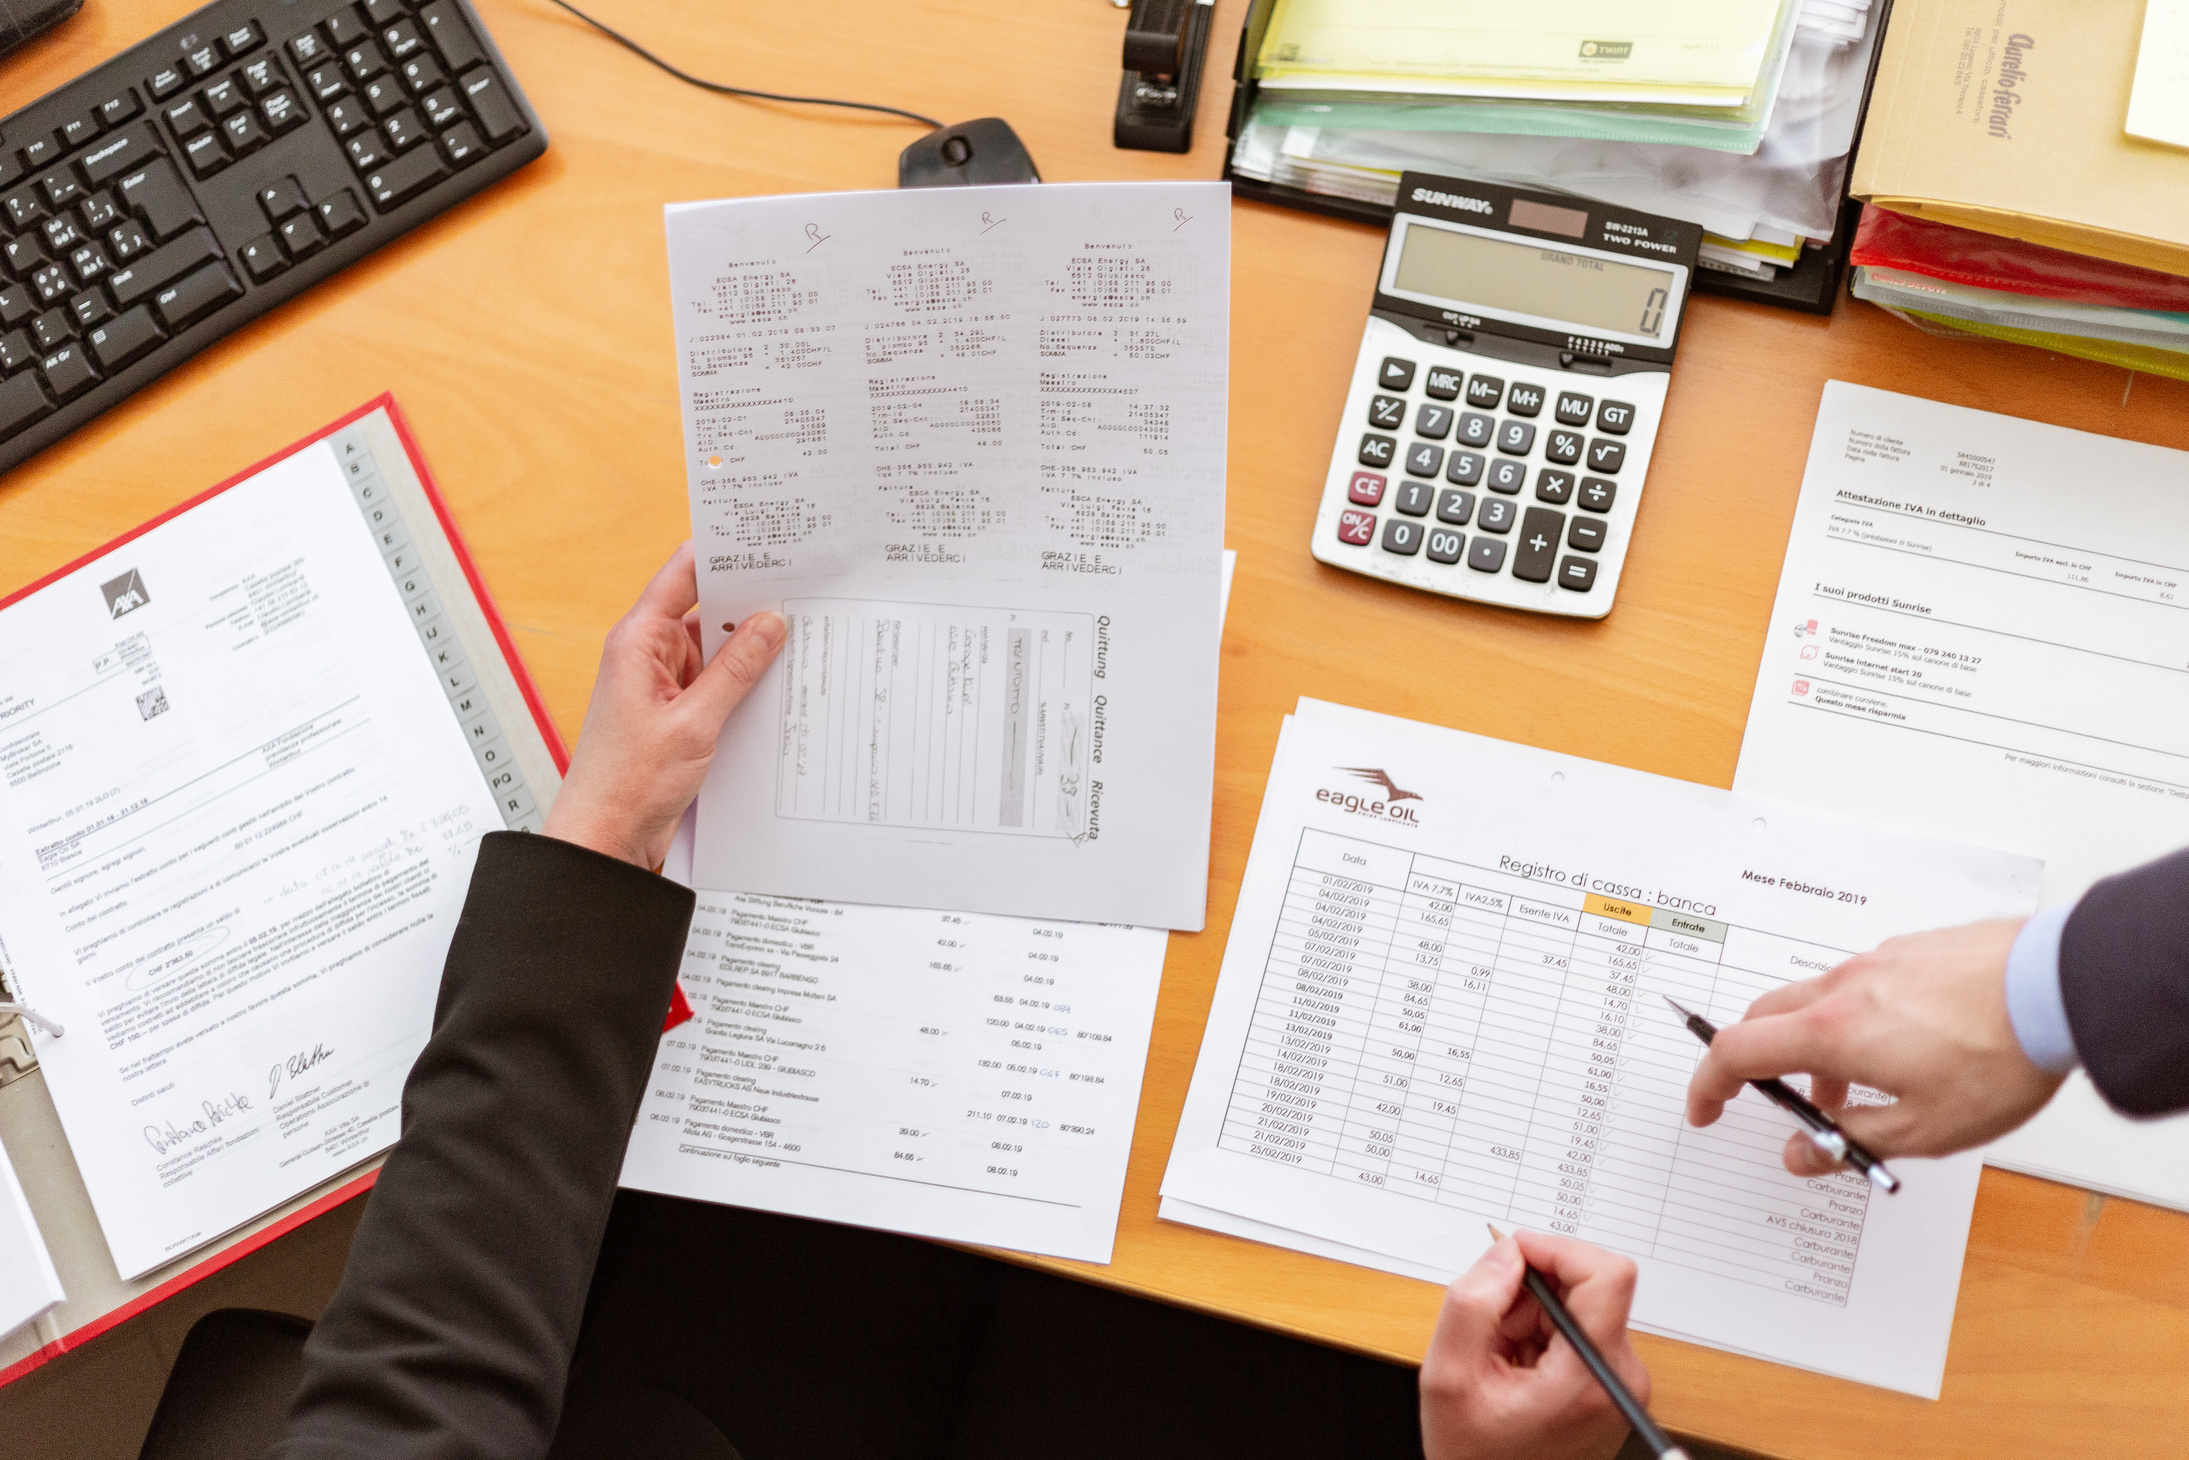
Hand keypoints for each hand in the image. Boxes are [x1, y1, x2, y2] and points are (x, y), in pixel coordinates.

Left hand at [542, 543, 783, 868]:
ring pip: (718, 648)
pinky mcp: (679, 713)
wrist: (606, 839)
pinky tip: (779, 683)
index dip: (724, 552)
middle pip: (706, 608)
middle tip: (803, 590)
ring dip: (752, 648)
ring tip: (802, 636)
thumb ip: (735, 670)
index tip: (766, 540)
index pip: (684, 574)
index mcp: (638, 641)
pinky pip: (719, 682)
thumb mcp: (693, 723)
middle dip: (751, 601)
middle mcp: (650, 655)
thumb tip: (770, 623)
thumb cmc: (628, 783)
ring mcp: (665, 684)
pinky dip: (745, 681)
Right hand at [1420, 1230, 1646, 1459]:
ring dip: (1531, 1315)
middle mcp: (1620, 1377)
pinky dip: (1540, 1333)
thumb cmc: (1478, 1457)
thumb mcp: (1449, 1377)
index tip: (1515, 1255)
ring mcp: (1620, 1381)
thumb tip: (1506, 1253)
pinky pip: (1578, 1326)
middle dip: (1531, 1293)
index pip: (1607, 1275)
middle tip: (1493, 1332)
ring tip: (1502, 1360)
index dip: (1557, 1249)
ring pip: (1578, 1303)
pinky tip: (1517, 1368)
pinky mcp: (1613, 1381)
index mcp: (1588, 1378)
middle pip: (1586, 1286)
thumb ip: (1473, 1303)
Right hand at [1684, 918, 2063, 1175]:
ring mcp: (1877, 962)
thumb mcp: (1924, 1129)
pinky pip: (1857, 985)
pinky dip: (1851, 1018)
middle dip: (1758, 1063)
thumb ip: (1851, 1142)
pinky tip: (1900, 1047)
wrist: (2060, 987)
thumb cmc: (1999, 1055)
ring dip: (1813, 1045)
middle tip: (1778, 1100)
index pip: (1737, 1053)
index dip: (1710, 1085)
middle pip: (1764, 1018)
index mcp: (1831, 1031)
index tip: (1708, 1109)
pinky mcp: (1911, 951)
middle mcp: (1842, 987)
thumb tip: (1803, 1156)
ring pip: (1814, 1001)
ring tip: (1855, 1088)